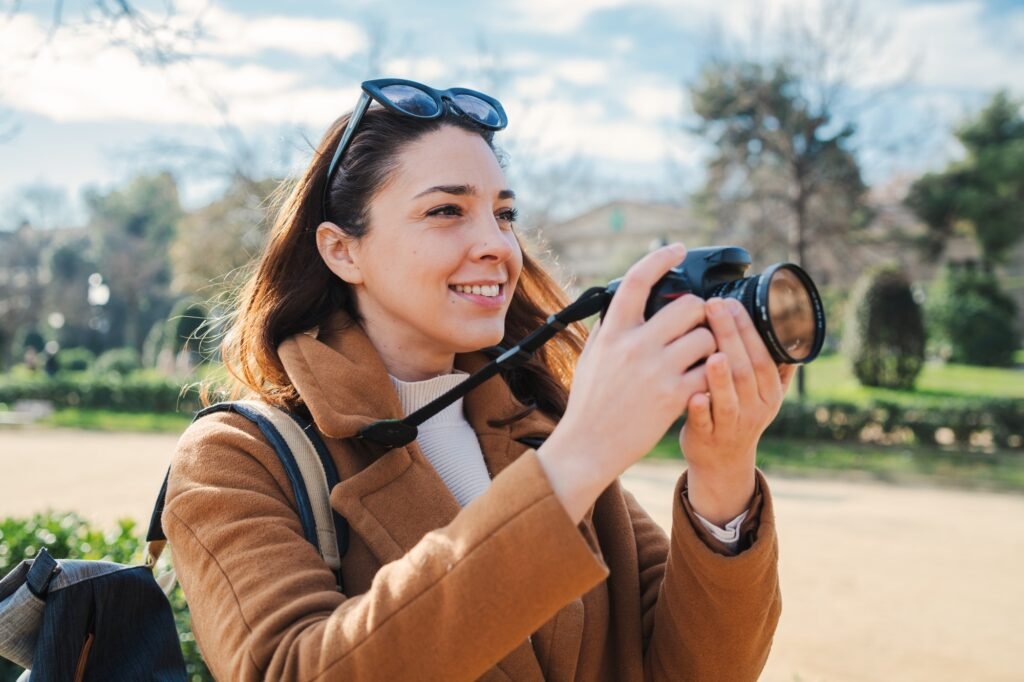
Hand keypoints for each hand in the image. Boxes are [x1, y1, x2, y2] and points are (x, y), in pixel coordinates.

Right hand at [537, 243, 715, 522]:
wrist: (588, 445)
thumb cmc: (589, 401)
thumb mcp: (592, 356)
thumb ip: (609, 328)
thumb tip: (624, 303)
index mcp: (613, 331)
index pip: (638, 280)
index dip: (660, 258)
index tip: (675, 250)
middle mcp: (635, 346)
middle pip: (689, 306)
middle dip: (700, 312)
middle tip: (699, 324)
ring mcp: (656, 371)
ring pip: (706, 337)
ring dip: (711, 344)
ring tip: (703, 355)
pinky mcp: (673, 396)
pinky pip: (709, 372)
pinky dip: (713, 373)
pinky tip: (705, 378)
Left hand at [680, 297, 796, 524]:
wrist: (722, 462)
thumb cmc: (739, 414)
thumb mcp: (764, 393)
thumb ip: (775, 364)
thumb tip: (792, 323)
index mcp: (770, 393)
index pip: (763, 356)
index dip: (749, 330)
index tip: (731, 302)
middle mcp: (755, 409)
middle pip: (745, 371)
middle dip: (730, 336)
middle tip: (713, 306)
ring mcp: (730, 425)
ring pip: (729, 400)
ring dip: (721, 377)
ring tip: (712, 352)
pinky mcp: (706, 438)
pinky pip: (704, 423)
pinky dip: (700, 410)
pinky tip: (694, 395)